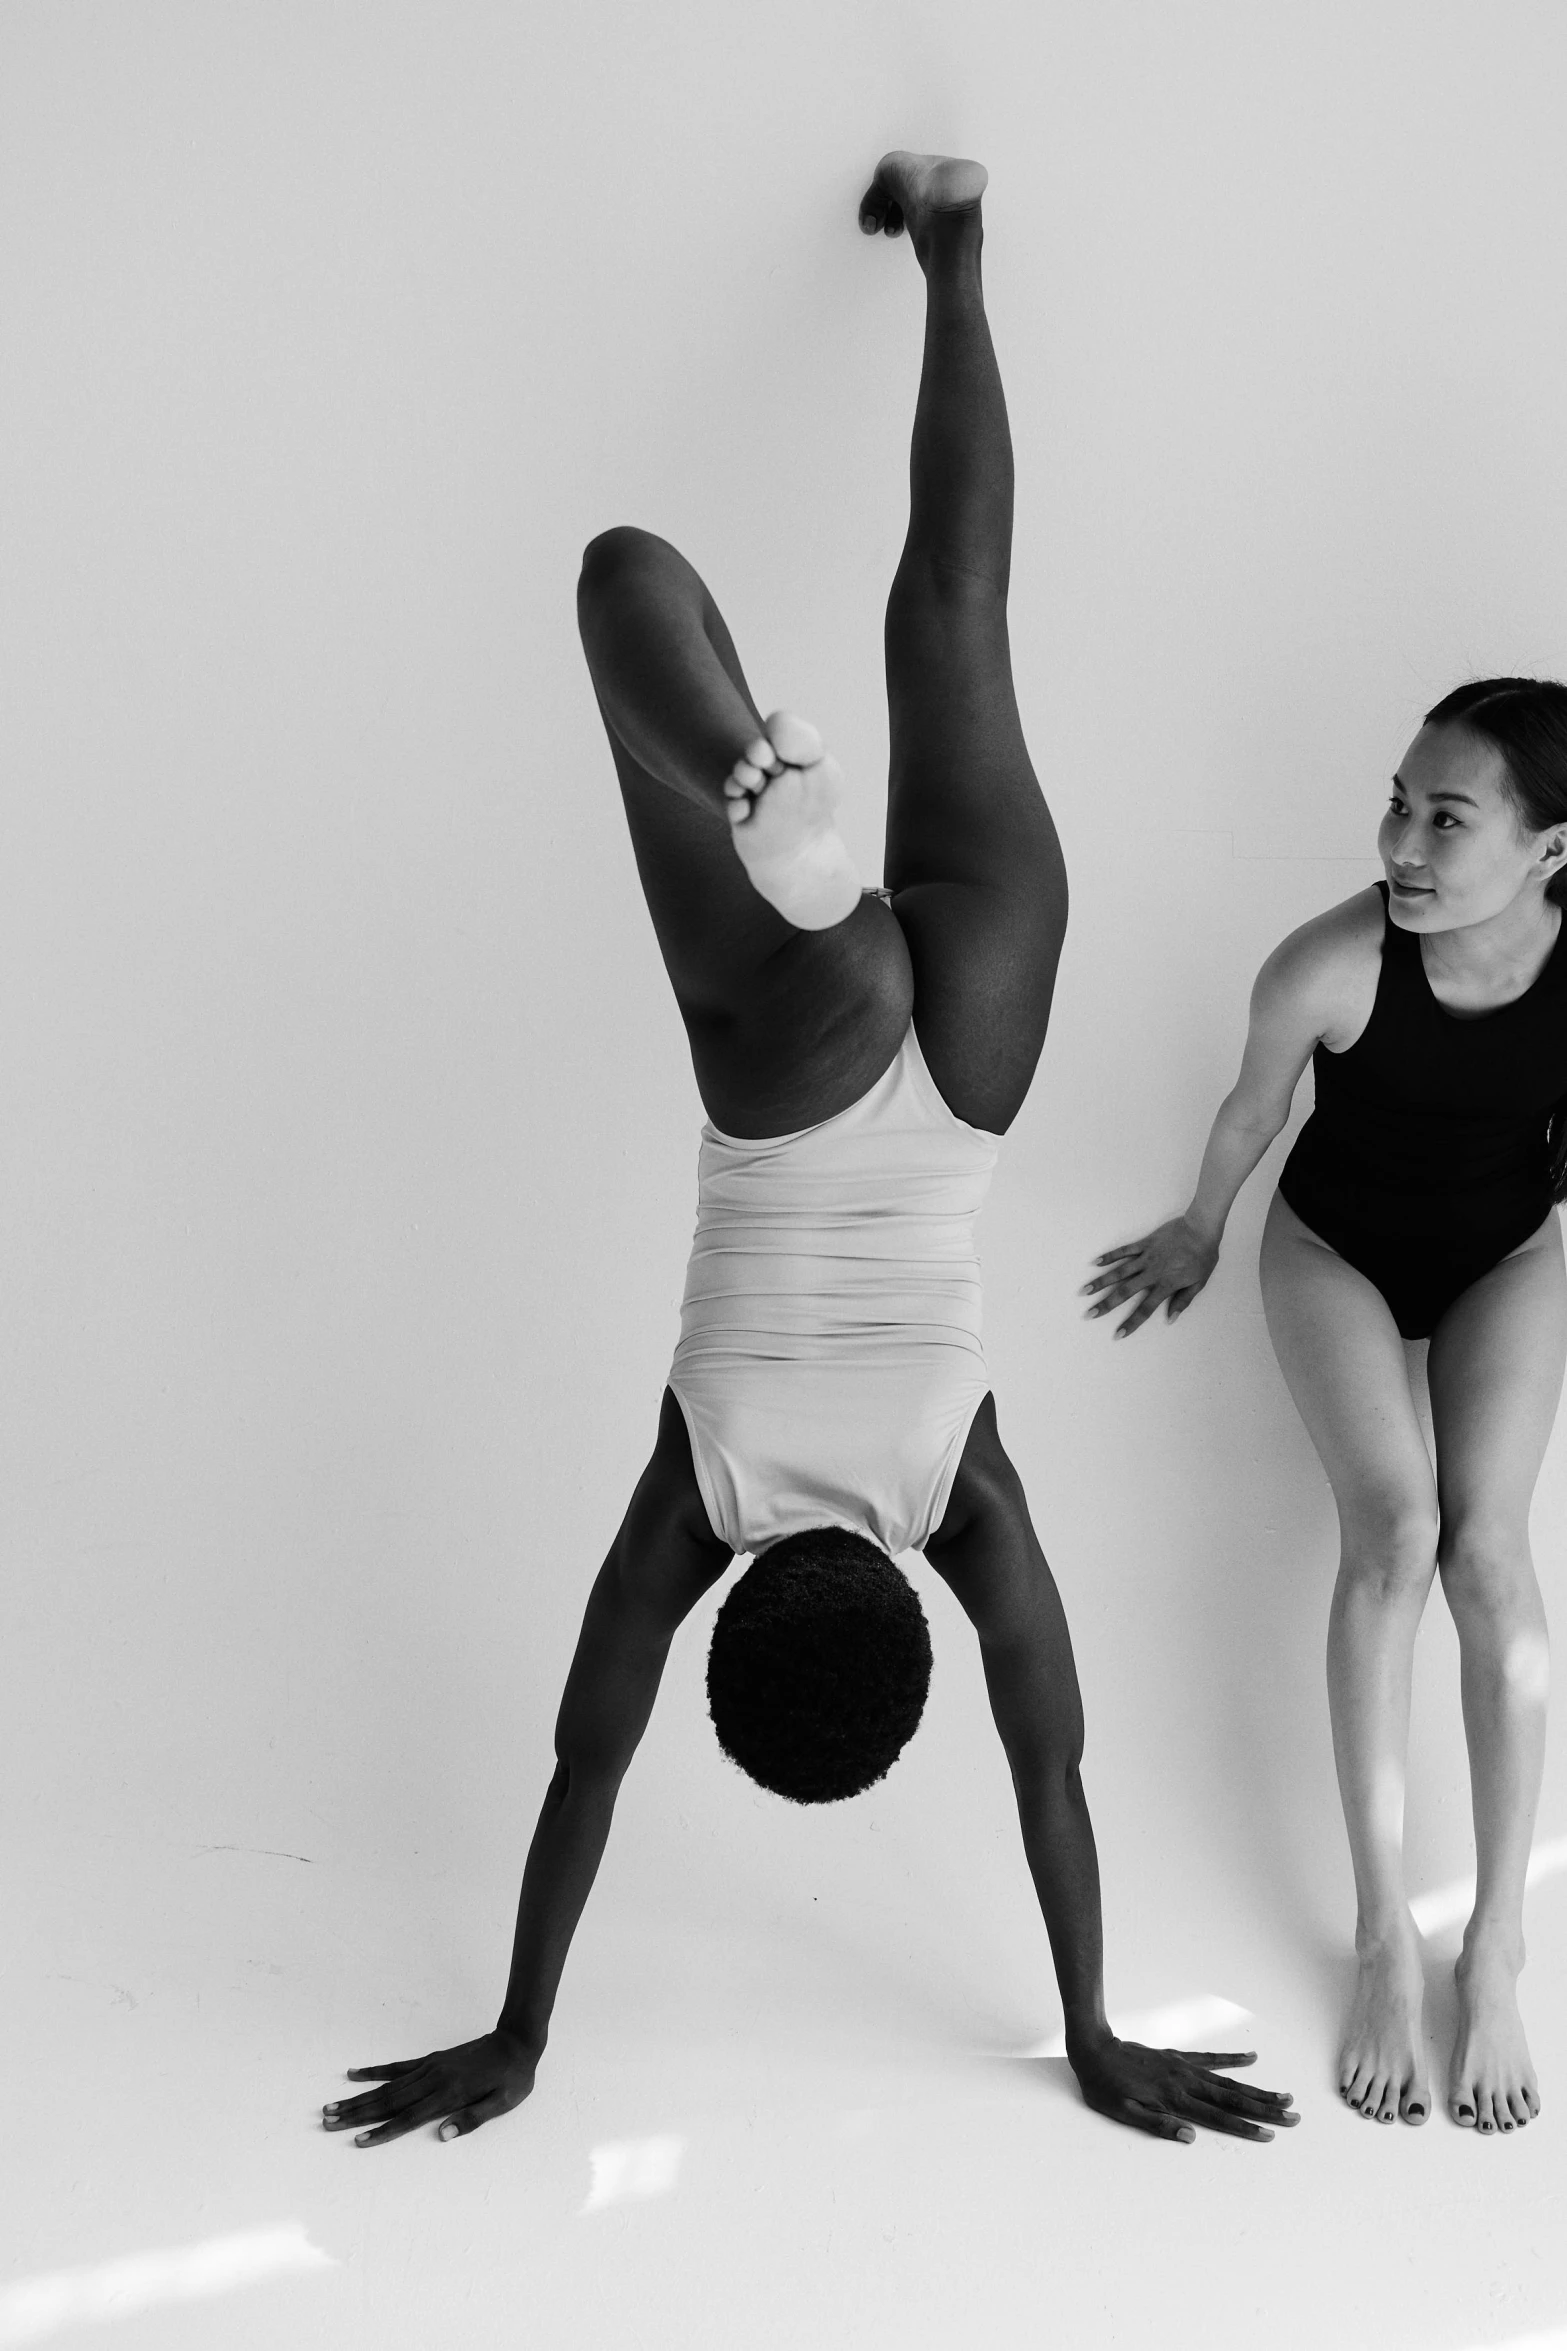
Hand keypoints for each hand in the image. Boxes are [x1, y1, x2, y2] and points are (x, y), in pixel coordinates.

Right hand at [322, 2028, 539, 2146]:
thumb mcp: (502, 2103)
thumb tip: (443, 2135)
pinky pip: (397, 2067)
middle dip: (357, 2115)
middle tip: (328, 2122)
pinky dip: (374, 2071)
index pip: (408, 2118)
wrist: (516, 2041)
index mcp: (449, 2094)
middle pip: (388, 2101)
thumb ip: (473, 2118)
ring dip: (358, 2098)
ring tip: (332, 2106)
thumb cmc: (512, 2078)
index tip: (358, 2141)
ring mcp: (429, 2068)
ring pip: (387, 2086)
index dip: (382, 2132)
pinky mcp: (430, 2060)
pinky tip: (354, 2074)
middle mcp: (433, 2080)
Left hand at [1070, 2036, 1297, 2143]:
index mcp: (1174, 2099)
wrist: (1094, 2049)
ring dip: (1257, 2089)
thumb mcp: (1123, 2113)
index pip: (1217, 2118)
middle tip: (1293, 2116)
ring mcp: (1184, 2067)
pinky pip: (1211, 2058)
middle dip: (1264, 2109)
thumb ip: (1157, 2125)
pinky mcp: (1179, 2056)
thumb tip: (1190, 2136)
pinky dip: (1233, 2059)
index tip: (1269, 2135)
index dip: (1244, 2128)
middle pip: (1232, 2099)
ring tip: (1283, 2095)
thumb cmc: (1105, 2087)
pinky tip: (1252, 2058)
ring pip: (1228, 2081)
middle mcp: (1185, 2081)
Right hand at [1082, 1216, 1217, 1336]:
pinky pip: (1124, 1250)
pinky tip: (1095, 1262)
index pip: (1145, 1309)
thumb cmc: (1203, 1257)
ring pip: (1119, 1272)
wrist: (1202, 1229)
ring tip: (1084, 1291)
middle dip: (1106, 1304)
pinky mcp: (1144, 1244)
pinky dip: (1110, 1256)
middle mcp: (1152, 1273)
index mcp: (1166, 1285)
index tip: (1118, 1334)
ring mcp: (1146, 1257)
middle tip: (1089, 1314)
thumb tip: (1171, 1319)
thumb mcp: (1199, 1283)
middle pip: (1125, 1292)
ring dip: (1101, 1282)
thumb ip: (1183, 1301)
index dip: (1131, 1323)